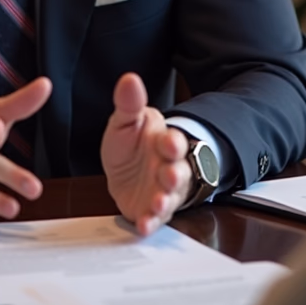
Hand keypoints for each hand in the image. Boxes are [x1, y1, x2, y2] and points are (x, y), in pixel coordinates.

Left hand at [101, 72, 191, 236]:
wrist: (127, 170)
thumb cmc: (132, 144)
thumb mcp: (126, 122)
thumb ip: (128, 104)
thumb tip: (129, 79)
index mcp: (164, 142)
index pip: (174, 141)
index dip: (173, 142)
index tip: (169, 142)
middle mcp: (169, 168)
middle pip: (179, 172)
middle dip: (175, 175)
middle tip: (168, 176)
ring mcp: (163, 192)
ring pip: (171, 197)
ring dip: (165, 201)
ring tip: (158, 203)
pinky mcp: (152, 211)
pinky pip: (155, 219)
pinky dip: (151, 223)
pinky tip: (144, 225)